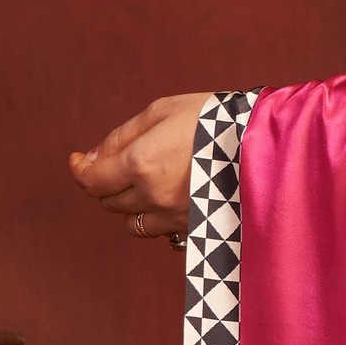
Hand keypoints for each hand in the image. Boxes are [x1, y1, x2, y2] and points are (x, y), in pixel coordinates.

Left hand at [68, 92, 216, 242]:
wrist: (267, 141)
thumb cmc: (213, 118)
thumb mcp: (162, 110)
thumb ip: (121, 136)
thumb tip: (91, 159)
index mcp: (141, 163)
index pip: (92, 181)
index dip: (79, 170)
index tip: (78, 161)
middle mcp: (153, 195)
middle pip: (110, 202)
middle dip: (108, 182)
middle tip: (122, 163)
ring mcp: (175, 217)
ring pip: (133, 222)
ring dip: (132, 204)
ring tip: (150, 182)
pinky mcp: (195, 229)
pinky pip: (162, 234)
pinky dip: (158, 219)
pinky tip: (170, 200)